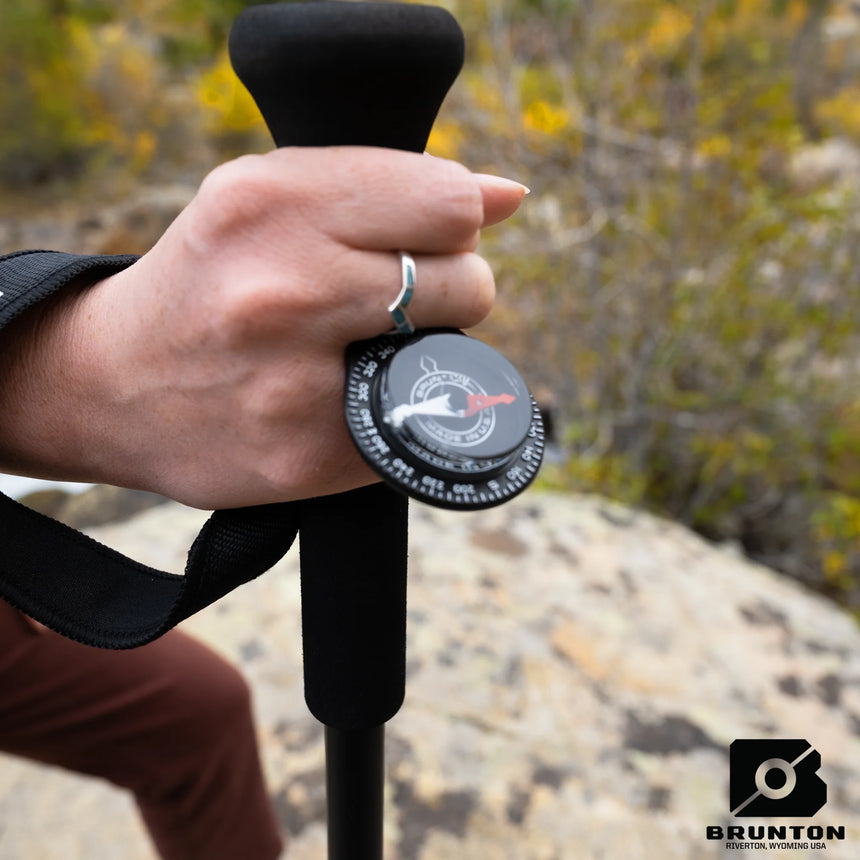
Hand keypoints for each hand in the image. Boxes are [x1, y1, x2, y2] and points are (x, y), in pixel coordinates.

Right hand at [0, 147, 525, 508]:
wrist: (110, 388)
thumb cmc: (209, 281)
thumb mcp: (268, 200)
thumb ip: (389, 187)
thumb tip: (511, 196)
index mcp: (273, 204)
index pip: (451, 204)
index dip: (451, 225)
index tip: (419, 240)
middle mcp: (283, 290)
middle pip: (468, 282)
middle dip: (447, 289)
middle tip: (384, 302)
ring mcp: (295, 383)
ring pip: (454, 357)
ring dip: (427, 349)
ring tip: (359, 346)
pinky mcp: (307, 457)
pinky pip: (416, 421)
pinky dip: (395, 407)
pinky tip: (336, 399)